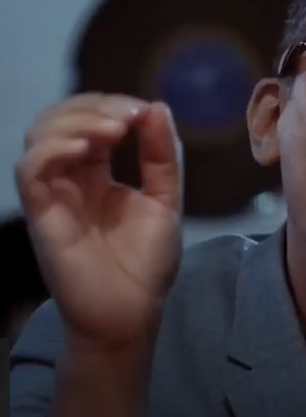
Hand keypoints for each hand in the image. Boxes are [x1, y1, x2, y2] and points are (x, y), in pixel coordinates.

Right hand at [15, 94, 183, 345]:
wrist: (133, 312)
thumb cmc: (147, 261)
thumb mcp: (165, 199)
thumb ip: (162, 155)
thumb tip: (157, 106)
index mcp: (97, 172)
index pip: (89, 119)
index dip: (111, 104)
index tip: (143, 110)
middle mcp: (70, 178)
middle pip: (59, 119)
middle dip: (94, 106)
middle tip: (127, 118)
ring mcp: (53, 194)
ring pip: (39, 135)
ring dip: (75, 121)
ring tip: (113, 131)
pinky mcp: (41, 214)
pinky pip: (29, 170)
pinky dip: (52, 148)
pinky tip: (85, 148)